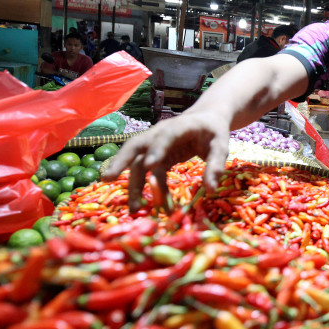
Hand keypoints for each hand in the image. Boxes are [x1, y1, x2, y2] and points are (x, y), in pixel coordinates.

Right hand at [102, 112, 230, 209]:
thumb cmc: (213, 131)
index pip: (165, 135)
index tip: (150, 165)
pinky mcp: (156, 158)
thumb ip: (216, 164)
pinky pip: (147, 173)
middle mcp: (160, 134)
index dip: (157, 149)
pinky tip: (147, 206)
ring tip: (133, 207)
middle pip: (135, 146)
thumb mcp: (221, 144)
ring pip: (136, 162)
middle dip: (121, 162)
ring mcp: (155, 146)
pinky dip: (146, 189)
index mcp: (179, 126)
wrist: (205, 120)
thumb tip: (209, 190)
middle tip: (108, 179)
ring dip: (132, 184)